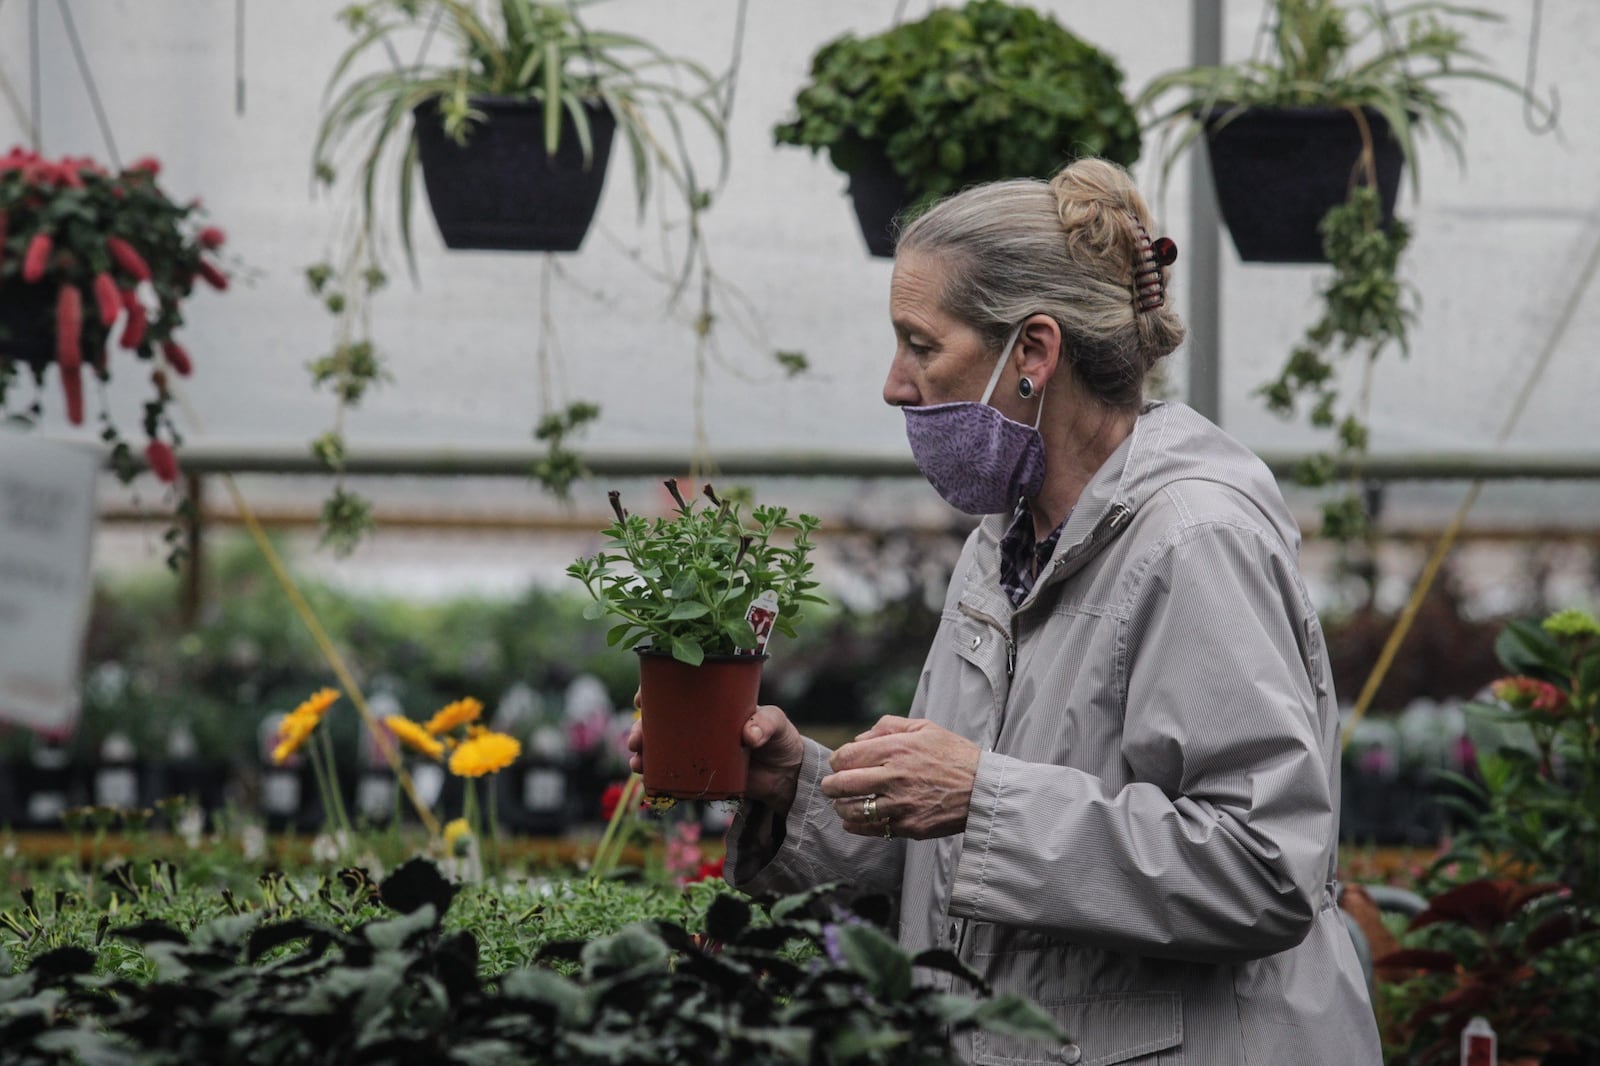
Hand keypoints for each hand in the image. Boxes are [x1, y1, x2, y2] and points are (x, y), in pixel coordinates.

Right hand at [627, 691, 806, 816]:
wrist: (788, 774)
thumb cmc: (780, 738)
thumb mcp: (776, 723)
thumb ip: (766, 725)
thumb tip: (750, 735)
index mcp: (711, 704)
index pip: (676, 691)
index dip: (653, 692)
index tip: (640, 699)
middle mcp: (699, 725)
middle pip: (659, 722)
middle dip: (639, 729)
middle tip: (635, 739)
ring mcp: (697, 750)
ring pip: (660, 748)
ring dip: (643, 753)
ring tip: (637, 762)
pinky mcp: (701, 774)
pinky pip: (672, 775)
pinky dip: (656, 778)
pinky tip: (646, 781)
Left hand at [820, 716, 980, 839]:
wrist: (984, 789)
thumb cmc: (954, 755)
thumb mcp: (924, 727)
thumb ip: (888, 726)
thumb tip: (859, 739)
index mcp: (897, 749)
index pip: (847, 756)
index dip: (836, 761)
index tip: (839, 764)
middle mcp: (895, 777)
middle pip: (842, 785)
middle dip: (830, 786)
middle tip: (831, 787)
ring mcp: (901, 804)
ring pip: (852, 810)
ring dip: (841, 808)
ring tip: (842, 805)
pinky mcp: (909, 827)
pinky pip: (871, 829)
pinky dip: (855, 826)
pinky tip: (852, 822)